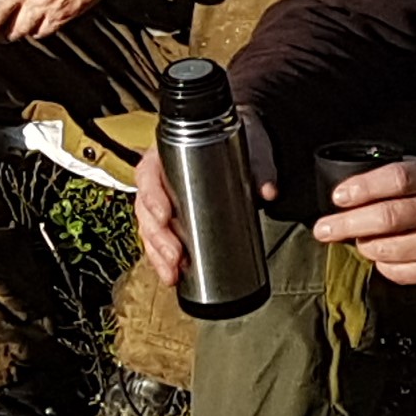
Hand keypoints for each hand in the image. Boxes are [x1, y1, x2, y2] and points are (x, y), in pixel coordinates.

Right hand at [132, 122, 281, 286]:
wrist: (249, 141)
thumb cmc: (242, 141)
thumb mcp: (251, 148)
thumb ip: (261, 168)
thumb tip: (268, 192)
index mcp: (168, 154)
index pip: (148, 175)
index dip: (152, 198)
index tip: (166, 216)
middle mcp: (161, 177)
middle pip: (146, 209)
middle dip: (157, 238)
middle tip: (175, 256)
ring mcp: (166, 199)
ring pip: (150, 229)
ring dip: (158, 254)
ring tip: (173, 272)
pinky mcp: (176, 218)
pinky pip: (161, 239)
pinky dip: (164, 258)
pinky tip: (173, 275)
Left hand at [314, 157, 415, 285]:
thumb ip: (398, 176)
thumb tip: (350, 192)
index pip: (396, 180)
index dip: (363, 188)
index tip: (339, 196)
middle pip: (386, 218)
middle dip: (346, 225)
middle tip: (323, 229)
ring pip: (388, 250)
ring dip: (363, 246)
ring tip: (357, 239)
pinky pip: (400, 273)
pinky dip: (382, 265)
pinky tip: (382, 255)